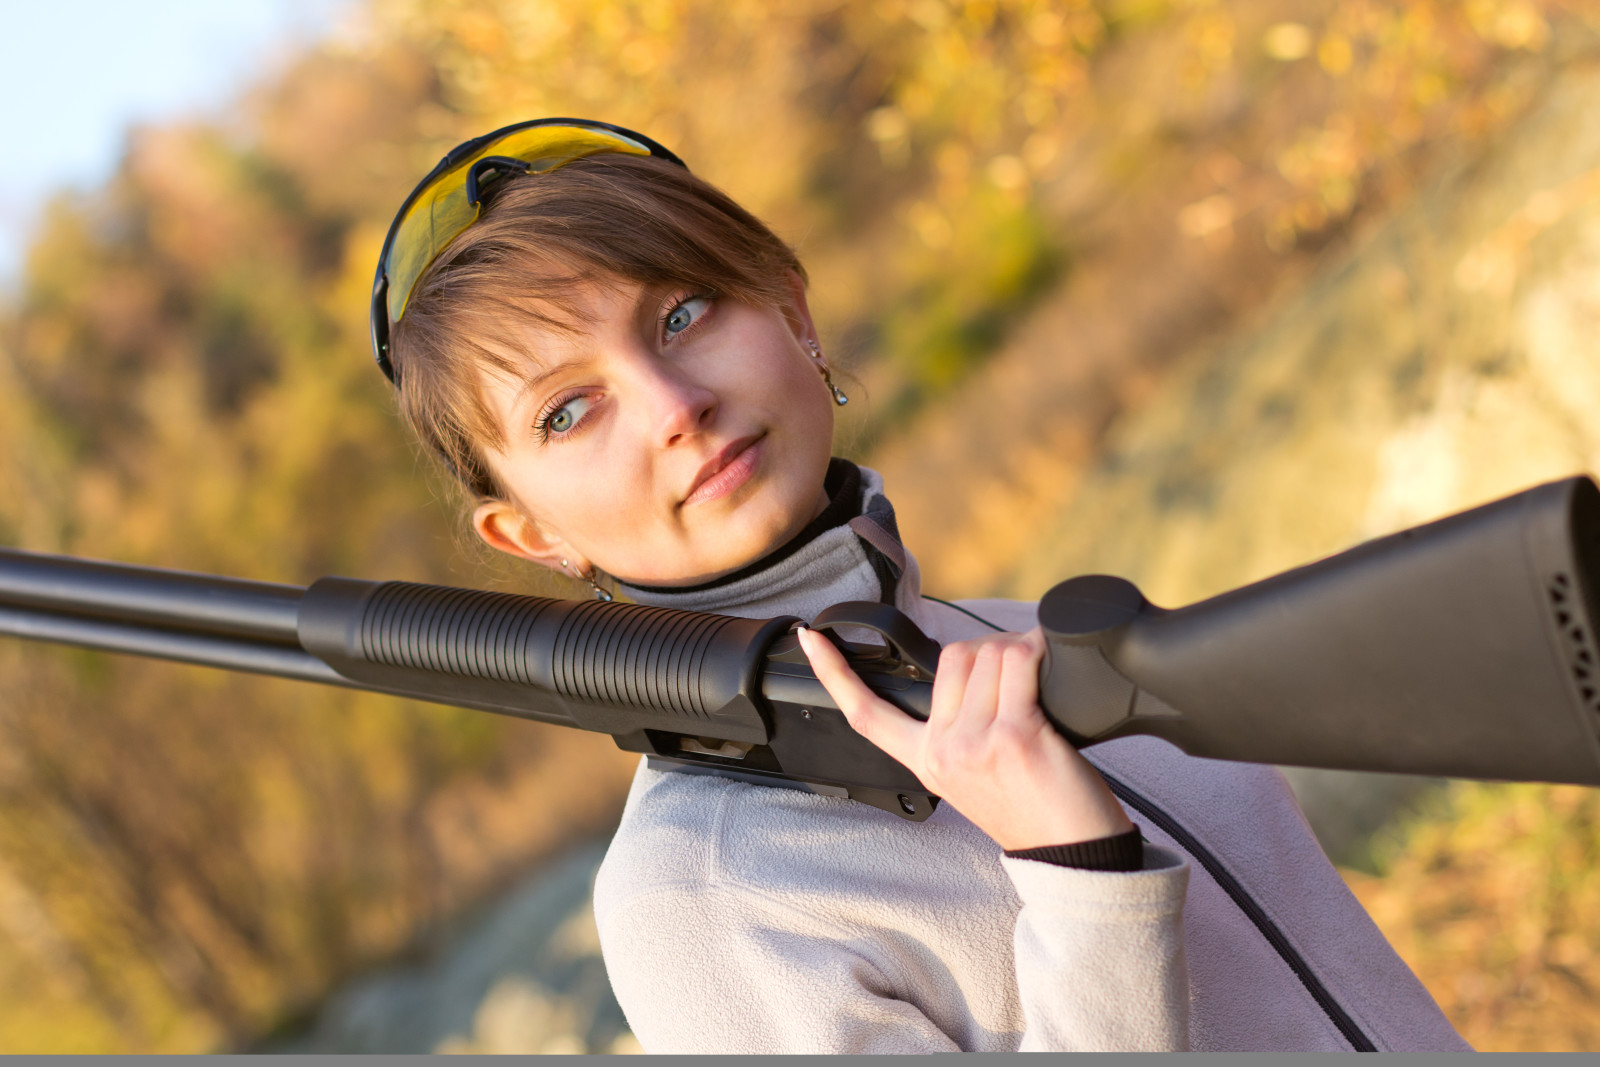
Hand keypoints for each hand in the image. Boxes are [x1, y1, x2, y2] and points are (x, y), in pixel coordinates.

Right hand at [796, 626, 1132, 850]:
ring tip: (1043, 688)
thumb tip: (979, 662)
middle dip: (990, 652)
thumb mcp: (975, 774)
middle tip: (1021, 681)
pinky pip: (1020, 664)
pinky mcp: (1013, 736)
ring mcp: (973, 744)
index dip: (833, 672)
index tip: (810, 639)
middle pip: (953, 656)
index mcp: (925, 760)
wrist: (1075, 856)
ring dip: (1022, 653)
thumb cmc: (1037, 811)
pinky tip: (1052, 669)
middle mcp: (942, 751)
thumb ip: (961, 727)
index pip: (866, 712)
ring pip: (989, 653)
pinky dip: (1039, 653)